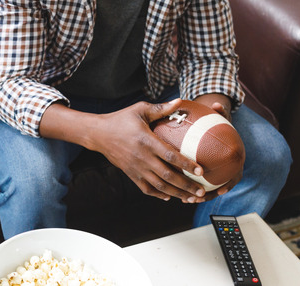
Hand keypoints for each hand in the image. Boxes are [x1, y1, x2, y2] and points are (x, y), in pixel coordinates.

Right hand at [41, 99, 216, 202]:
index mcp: (146, 141)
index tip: (201, 171)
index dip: (186, 164)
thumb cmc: (121, 119)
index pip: (170, 155)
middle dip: (186, 185)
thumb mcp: (140, 110)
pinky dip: (158, 194)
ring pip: (159, 186)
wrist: (98, 134)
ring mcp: (136, 168)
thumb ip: (161, 109)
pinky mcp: (130, 174)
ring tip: (191, 198)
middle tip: (201, 191)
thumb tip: (180, 101)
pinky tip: (169, 197)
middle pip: (167, 176)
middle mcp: (142, 157)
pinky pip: (146, 188)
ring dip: (177, 194)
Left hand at [193, 93, 242, 194]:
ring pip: (208, 189)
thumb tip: (216, 105)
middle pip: (220, 187)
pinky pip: (199, 184)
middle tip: (198, 198)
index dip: (229, 184)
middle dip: (209, 195)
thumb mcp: (221, 117)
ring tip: (186, 200)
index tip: (221, 189)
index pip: (235, 175)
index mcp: (235, 159)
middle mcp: (227, 169)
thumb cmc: (219, 123)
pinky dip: (190, 188)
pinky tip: (178, 192)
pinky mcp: (206, 175)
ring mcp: (217, 174)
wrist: (217, 129)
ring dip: (198, 196)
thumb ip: (220, 112)